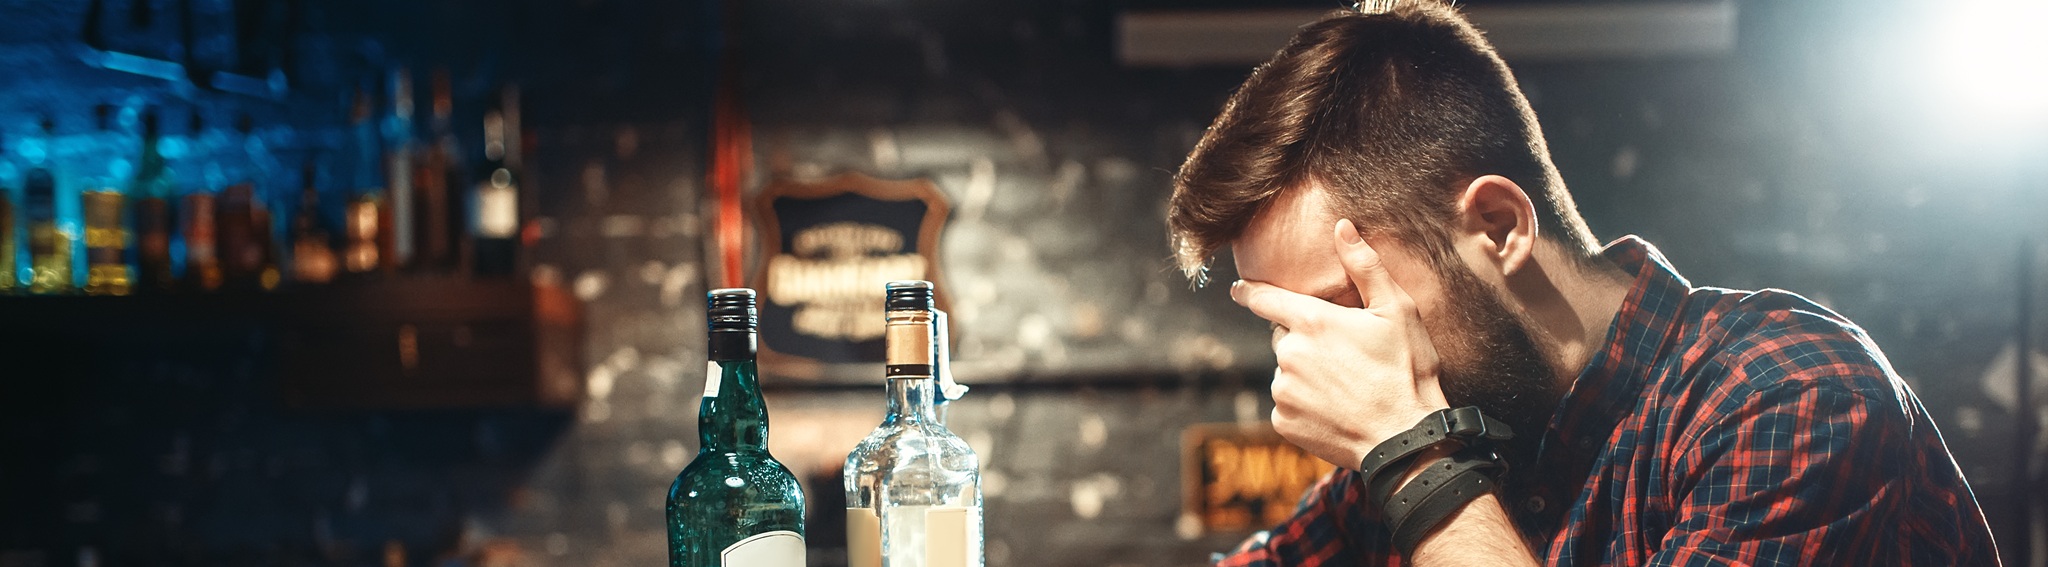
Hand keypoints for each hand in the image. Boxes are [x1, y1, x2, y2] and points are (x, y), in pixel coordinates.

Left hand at [1230, 218, 1450, 470]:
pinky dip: (1306, 404)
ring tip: (1347, 386)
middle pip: (1284, 337)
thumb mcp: (1397, 311)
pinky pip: (1288, 404)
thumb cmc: (1407, 371)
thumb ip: (1365, 266)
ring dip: (1307, 373)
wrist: (1404, 440)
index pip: (1264, 298)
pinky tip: (1336, 409)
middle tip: (1345, 356)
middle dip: (1306, 340)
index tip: (1238, 289)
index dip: (1250, 291)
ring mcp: (1283, 390)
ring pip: (1287, 372)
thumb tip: (1343, 227)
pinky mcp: (1283, 422)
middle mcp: (1288, 355)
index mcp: (1311, 322)